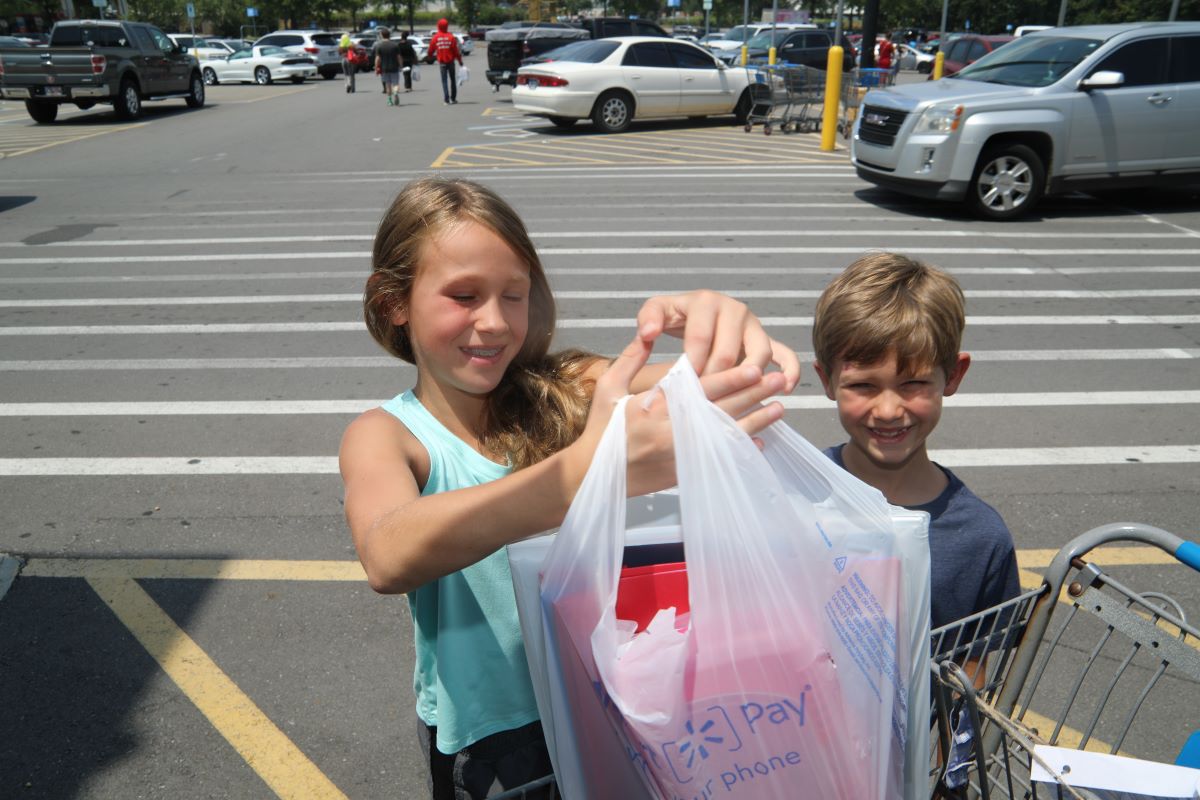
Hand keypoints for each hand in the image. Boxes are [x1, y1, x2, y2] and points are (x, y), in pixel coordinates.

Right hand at [569, 336, 785, 497]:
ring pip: (727, 434)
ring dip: (756, 421)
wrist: (592, 475)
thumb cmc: (600, 429)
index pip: (702, 389)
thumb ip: (630, 358)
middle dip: (754, 395)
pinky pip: (719, 458)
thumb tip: (647, 332)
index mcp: (656, 406)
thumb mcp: (609, 388)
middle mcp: (673, 430)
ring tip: (780, 408)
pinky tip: (760, 441)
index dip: (732, 378)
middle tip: (779, 381)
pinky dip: (740, 450)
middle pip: (723, 409)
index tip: (756, 368)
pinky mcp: (684, 472)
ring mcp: (681, 454)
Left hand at [636, 290, 799, 391]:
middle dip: (714, 379)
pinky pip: (785, 354)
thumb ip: (648, 319)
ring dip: (747, 380)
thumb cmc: (675, 316)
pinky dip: (789, 370)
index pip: (700, 337)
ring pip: (759, 354)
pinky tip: (784, 389)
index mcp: (706, 301)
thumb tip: (648, 333)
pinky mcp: (766, 339)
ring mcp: (754, 324)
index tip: (683, 385)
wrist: (695, 314)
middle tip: (702, 399)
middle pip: (728, 350)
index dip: (691, 364)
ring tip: (734, 399)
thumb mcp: (657, 311)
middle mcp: (735, 309)